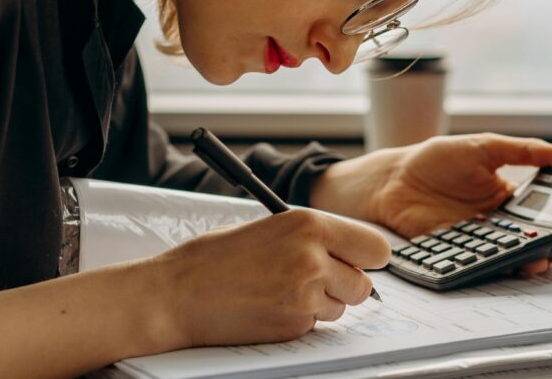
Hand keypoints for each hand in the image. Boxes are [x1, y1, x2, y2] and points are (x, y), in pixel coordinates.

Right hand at [148, 209, 389, 348]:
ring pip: (342, 308)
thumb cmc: (214, 257)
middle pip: (364, 284)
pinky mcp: (293, 326)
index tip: (359, 260)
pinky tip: (270, 306)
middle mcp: (313, 258)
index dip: (368, 258)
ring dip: (323, 303)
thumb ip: (312, 236)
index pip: (376, 247)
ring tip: (283, 289)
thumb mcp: (270, 227)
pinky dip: (300, 319)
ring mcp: (304, 296)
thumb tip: (347, 251)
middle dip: (347, 284)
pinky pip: (315, 325)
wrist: (176, 295)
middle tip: (319, 279)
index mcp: (309, 224)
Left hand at [313, 133, 551, 275]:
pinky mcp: (454, 252)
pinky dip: (490, 267)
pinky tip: (501, 264)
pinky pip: (476, 263)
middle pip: (527, 241)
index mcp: (506, 198)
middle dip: (547, 249)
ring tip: (537, 262)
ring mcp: (474, 240)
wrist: (394, 177)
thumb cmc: (439, 159)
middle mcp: (494, 223)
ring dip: (524, 262)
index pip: (541, 216)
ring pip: (506, 256)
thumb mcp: (486, 146)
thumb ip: (527, 152)